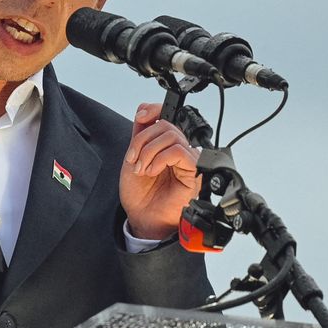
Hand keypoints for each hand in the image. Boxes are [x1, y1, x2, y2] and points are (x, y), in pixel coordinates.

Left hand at [119, 103, 201, 240]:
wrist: (143, 217)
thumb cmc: (140, 194)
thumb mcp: (133, 157)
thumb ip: (140, 134)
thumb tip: (145, 111)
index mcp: (165, 144)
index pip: (165, 114)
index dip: (153, 110)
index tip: (140, 118)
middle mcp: (179, 149)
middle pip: (166, 124)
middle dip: (143, 140)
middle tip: (134, 160)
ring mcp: (187, 159)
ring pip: (172, 135)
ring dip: (149, 151)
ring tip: (142, 169)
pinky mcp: (193, 171)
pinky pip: (179, 151)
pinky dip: (160, 158)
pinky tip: (152, 170)